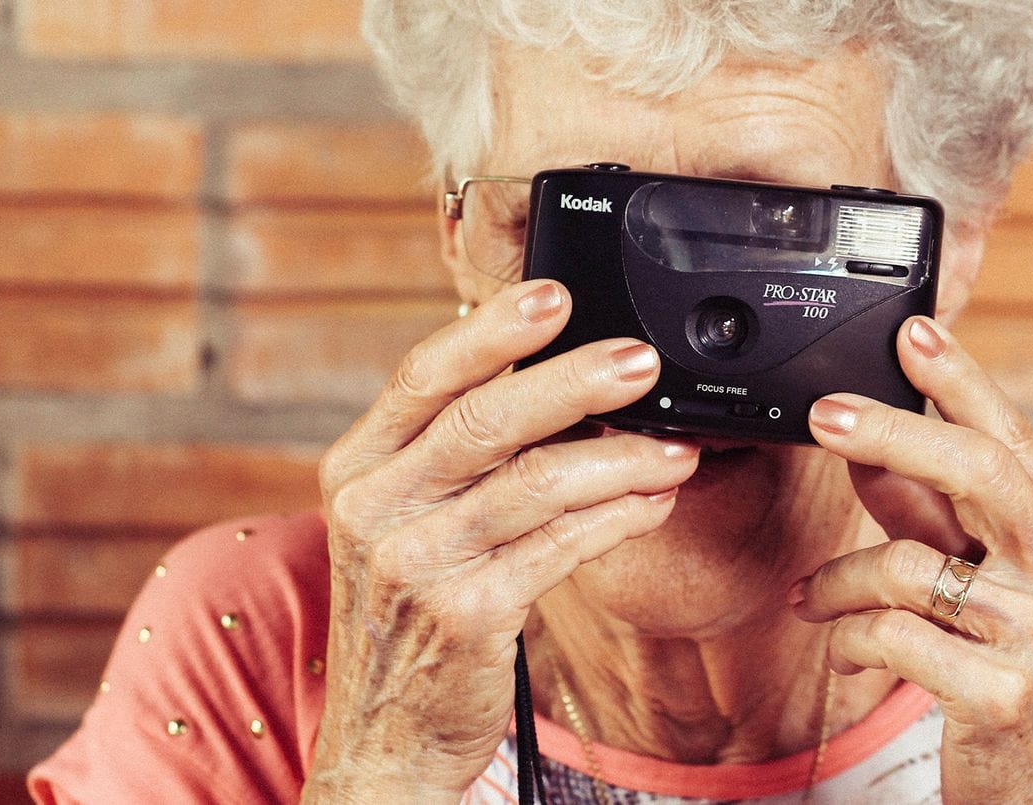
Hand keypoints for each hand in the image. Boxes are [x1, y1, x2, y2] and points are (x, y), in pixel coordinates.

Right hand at [305, 280, 699, 801]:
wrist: (385, 737)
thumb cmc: (410, 615)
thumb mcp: (405, 523)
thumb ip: (455, 456)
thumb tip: (557, 378)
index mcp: (356, 469)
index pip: (423, 377)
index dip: (491, 331)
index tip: (555, 294)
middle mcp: (374, 510)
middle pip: (485, 419)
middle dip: (575, 381)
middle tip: (642, 360)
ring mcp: (416, 564)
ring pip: (537, 484)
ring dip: (621, 458)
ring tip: (676, 444)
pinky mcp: (468, 615)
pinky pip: (562, 547)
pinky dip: (619, 517)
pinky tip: (654, 501)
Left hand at [791, 316, 1032, 804]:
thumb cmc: (1019, 672)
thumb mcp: (988, 580)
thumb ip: (934, 514)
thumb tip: (868, 447)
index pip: (1013, 437)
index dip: (960, 380)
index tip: (911, 331)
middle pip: (977, 470)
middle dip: (891, 432)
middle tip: (823, 416)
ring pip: (908, 563)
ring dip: (838, 581)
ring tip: (813, 599)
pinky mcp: (1001, 692)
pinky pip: (890, 635)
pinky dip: (848, 638)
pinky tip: (844, 651)